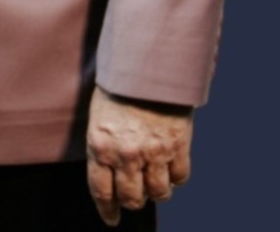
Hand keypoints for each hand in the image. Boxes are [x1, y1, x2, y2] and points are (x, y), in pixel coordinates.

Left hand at [86, 85, 192, 225]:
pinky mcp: (178, 146)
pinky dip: (176, 177)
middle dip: (133, 201)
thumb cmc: (118, 87)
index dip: (108, 209)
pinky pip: (180, 177)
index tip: (111, 219)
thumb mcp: (99, 116)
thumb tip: (108, 174)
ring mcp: (154, 152)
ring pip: (159, 193)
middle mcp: (126, 154)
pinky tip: (171, 168)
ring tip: (153, 182)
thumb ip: (103, 146)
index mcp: (100, 145)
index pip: (102, 191)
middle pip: (132, 198)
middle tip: (134, 196)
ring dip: (156, 191)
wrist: (147, 64)